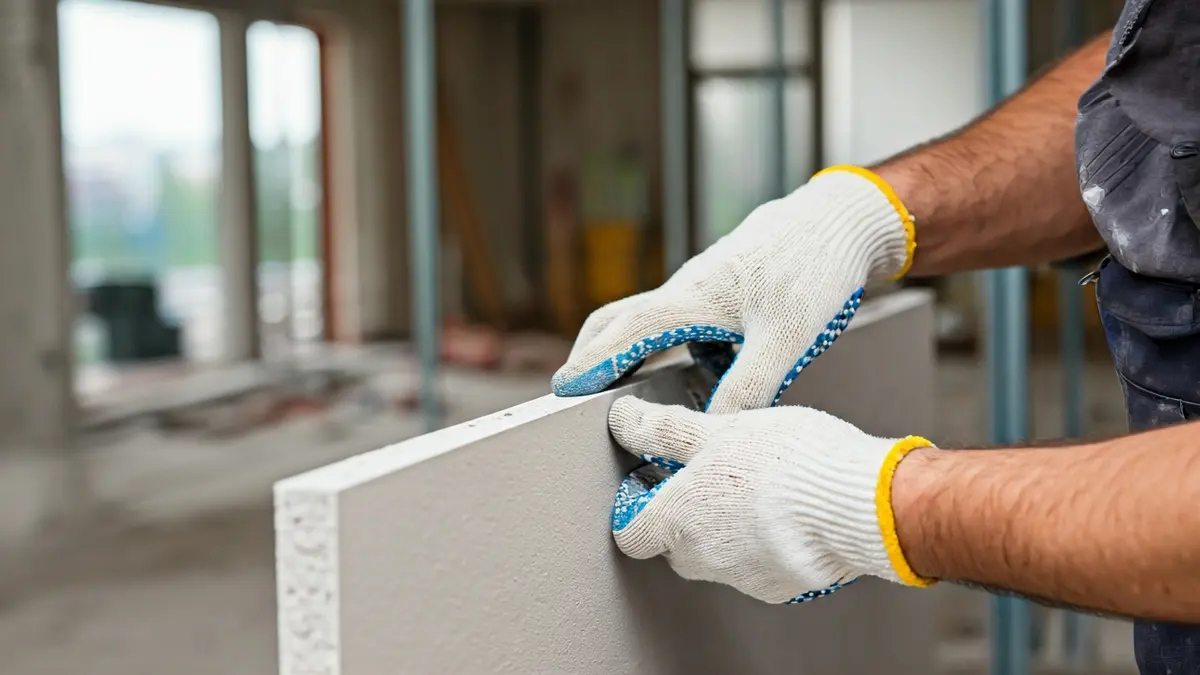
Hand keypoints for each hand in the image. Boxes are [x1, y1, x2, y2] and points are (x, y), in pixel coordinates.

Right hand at [552, 166, 915, 412]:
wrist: (844, 221)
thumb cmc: (814, 267)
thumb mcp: (786, 339)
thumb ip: (748, 387)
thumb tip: (714, 429)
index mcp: (693, 297)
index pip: (624, 333)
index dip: (592, 363)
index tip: (563, 389)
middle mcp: (688, 288)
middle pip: (620, 320)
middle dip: (592, 354)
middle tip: (572, 389)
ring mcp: (705, 286)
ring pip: (650, 319)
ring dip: (629, 350)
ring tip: (623, 389)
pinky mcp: (724, 288)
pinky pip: (683, 320)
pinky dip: (671, 346)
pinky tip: (694, 372)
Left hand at [608, 396, 936, 602]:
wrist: (860, 503)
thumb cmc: (790, 464)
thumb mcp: (720, 429)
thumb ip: (667, 430)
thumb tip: (626, 419)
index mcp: (677, 520)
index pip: (631, 534)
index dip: (638, 508)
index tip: (654, 482)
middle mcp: (702, 557)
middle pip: (675, 546)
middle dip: (686, 517)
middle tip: (711, 479)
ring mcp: (741, 576)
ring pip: (718, 556)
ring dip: (728, 528)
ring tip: (758, 490)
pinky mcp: (780, 585)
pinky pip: (759, 565)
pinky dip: (765, 542)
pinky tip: (786, 512)